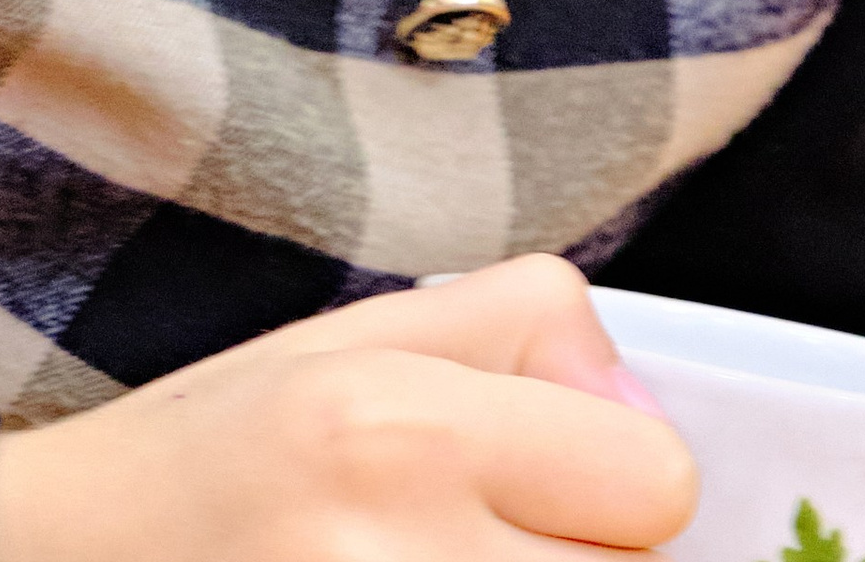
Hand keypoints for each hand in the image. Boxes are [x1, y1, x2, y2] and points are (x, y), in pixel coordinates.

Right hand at [0, 255, 696, 561]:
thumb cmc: (211, 453)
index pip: (653, 485)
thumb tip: (642, 407)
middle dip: (573, 559)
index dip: (621, 480)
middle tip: (483, 538)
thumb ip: (527, 326)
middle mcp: (391, 560)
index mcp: (402, 428)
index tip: (562, 482)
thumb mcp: (360, 333)